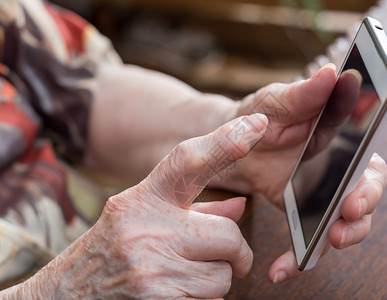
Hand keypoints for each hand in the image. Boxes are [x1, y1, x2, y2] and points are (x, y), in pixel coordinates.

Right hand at [7, 114, 267, 298]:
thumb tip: (241, 205)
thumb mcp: (142, 219)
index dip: (226, 142)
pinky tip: (176, 294)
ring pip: (224, 276)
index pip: (188, 162)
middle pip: (229, 235)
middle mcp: (146, 230)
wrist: (64, 298)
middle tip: (226, 258)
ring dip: (216, 281)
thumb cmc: (110, 252)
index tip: (257, 124)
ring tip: (185, 278)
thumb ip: (196, 211)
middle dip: (235, 252)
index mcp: (142, 200)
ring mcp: (151, 270)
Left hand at [219, 64, 386, 282]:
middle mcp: (341, 165)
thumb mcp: (274, 101)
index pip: (369, 138)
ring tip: (332, 239)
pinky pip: (313, 240)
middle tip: (352, 206)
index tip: (384, 130)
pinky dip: (301, 258)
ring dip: (349, 232)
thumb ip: (301, 93)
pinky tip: (282, 268)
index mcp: (339, 133)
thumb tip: (331, 74)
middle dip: (367, 198)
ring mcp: (326, 192)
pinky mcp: (307, 214)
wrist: (234, 147)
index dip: (379, 134)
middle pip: (369, 185)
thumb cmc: (258, 116)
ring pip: (351, 219)